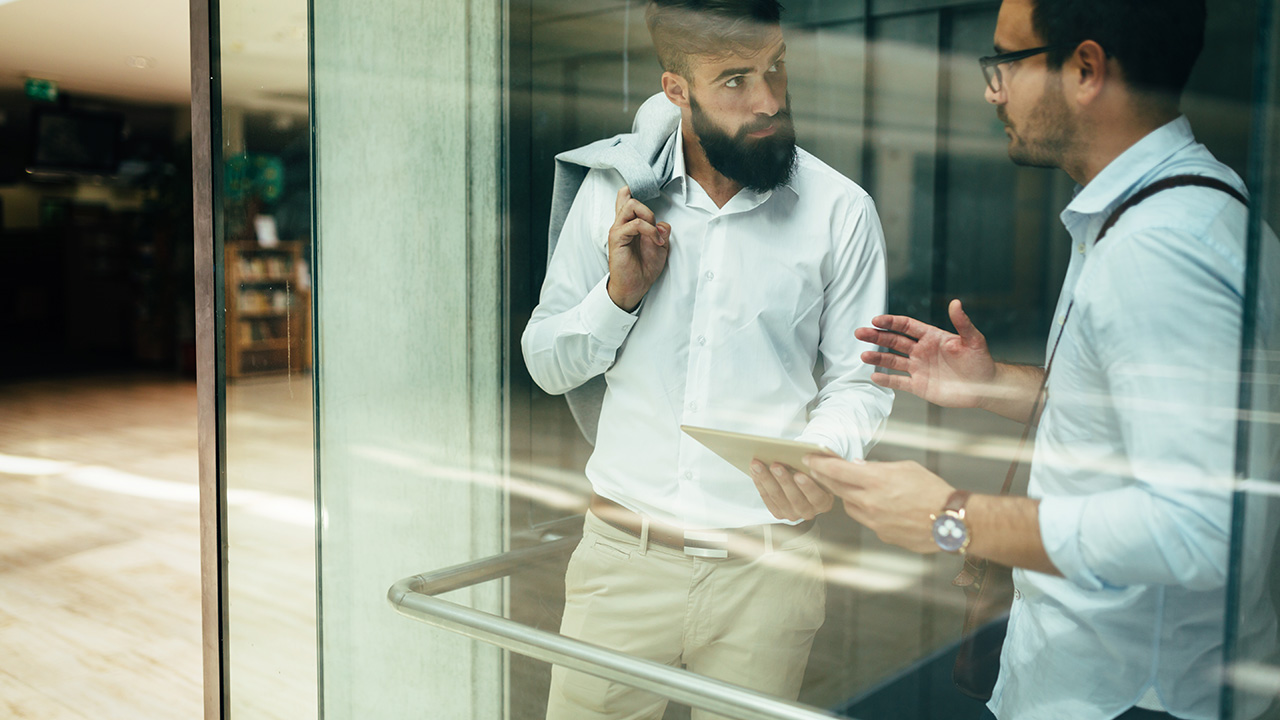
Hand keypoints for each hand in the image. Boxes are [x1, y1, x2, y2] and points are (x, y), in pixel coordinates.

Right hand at [607, 186, 670, 311]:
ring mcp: (618, 229)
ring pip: (632, 205)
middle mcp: (621, 223)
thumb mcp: (661, 247)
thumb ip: (662, 232)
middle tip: (656, 228)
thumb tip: (663, 224)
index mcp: (629, 223)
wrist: (635, 286)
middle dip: (648, 209)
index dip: (633, 191)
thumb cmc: (644, 267)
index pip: (626, 198)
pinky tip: (656, 242)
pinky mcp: (617, 238)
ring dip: (649, 217)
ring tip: (656, 235)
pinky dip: (650, 230)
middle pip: (630, 198)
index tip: (648, 195)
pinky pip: (635, 224)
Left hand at [750, 460, 832, 521]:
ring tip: (758, 465)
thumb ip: (817, 466)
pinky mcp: (779, 513)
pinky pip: (767, 499)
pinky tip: (754, 471)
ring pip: (777, 497)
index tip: (799, 474)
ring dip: (766, 479)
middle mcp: (809, 511)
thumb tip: (808, 455)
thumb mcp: (821, 471)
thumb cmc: (815, 474)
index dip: (807, 486)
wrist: (808, 484)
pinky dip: (760, 483)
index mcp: (824, 502)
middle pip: (794, 497)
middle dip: (783, 480)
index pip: (816, 496)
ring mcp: (792, 514)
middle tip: (775, 465)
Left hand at [801, 455, 952, 553]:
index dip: (820, 464)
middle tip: (816, 470)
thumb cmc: (932, 490)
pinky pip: (865, 520)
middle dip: (824, 478)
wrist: (949, 521)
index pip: (838, 471)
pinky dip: (865, 511)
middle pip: (837, 489)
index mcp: (876, 481)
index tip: (809, 458)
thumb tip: (858, 467)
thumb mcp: (906, 468)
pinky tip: (876, 505)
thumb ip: (878, 467)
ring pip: (849, 506)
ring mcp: (874, 521)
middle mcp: (870, 502)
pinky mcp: (881, 534)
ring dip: (846, 496)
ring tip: (851, 487)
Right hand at [854, 299, 996, 409]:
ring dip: (878, 358)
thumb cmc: (981, 361)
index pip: (906, 326)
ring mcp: (919, 368)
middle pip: (894, 341)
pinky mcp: (920, 386)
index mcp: (932, 337)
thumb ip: (962, 322)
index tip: (876, 320)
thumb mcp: (974, 339)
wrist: (985, 387)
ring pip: (893, 361)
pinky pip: (899, 382)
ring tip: (863, 356)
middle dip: (876, 337)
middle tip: (860, 333)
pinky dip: (887, 380)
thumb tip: (956, 302)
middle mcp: (922, 351)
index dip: (891, 322)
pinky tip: (875, 376)